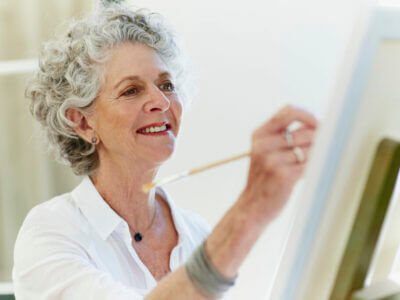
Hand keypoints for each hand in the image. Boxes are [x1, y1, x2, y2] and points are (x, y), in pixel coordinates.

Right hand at [241, 105, 317, 222]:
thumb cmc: (264, 178)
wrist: (252, 207)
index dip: (307, 115)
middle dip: (317, 140)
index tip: (317, 124)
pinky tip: (306, 173)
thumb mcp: (265, 152)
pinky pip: (310, 165)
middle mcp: (264, 145)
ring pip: (310, 149)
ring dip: (316, 156)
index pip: (288, 112)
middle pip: (305, 132)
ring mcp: (273, 160)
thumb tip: (315, 123)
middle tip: (318, 149)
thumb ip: (285, 136)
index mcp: (259, 135)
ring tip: (308, 164)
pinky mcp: (284, 176)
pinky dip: (313, 168)